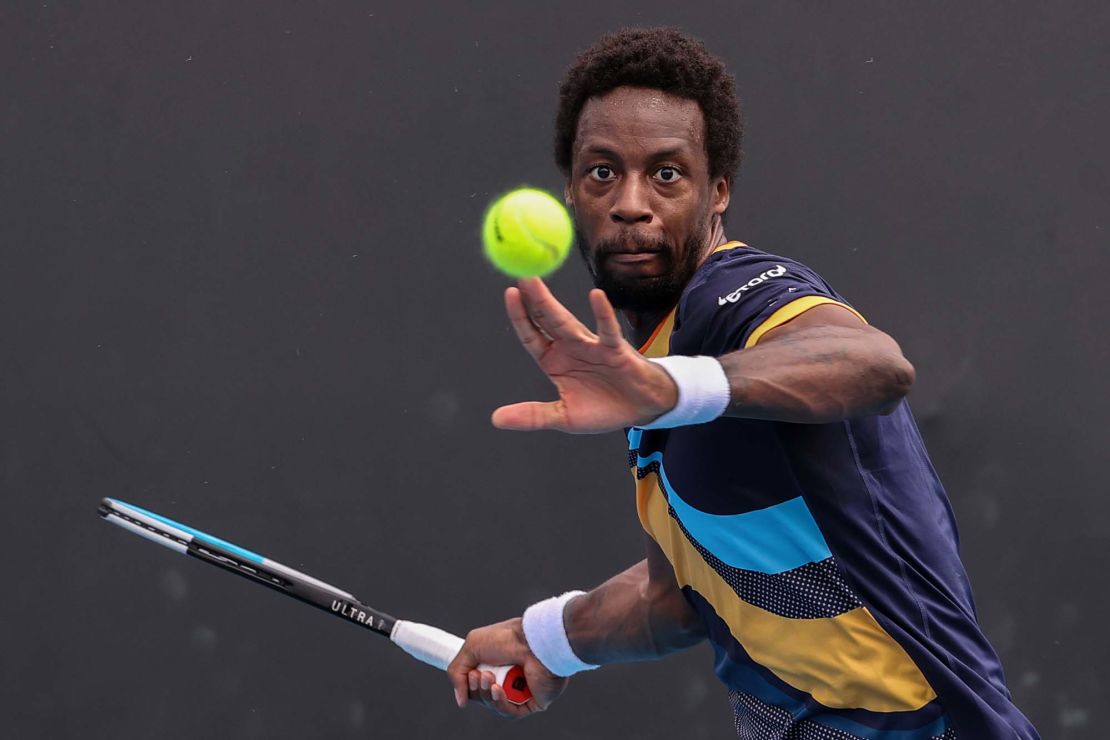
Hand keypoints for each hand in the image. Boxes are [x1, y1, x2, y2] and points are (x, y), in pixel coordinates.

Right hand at [447, 618, 568, 718]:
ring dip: (487, 695)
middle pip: (483, 697)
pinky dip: (500, 703)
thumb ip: (457, 672)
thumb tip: (461, 700)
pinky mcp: (532, 702)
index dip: (469, 684)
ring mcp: (520, 691)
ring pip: (495, 706)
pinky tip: (498, 689)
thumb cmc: (507, 638)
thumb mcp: (471, 647)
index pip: (476, 685)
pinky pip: (511, 713)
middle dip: (477, 689)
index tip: (470, 674)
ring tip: (490, 678)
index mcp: (496, 665)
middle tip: (479, 675)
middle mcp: (508, 679)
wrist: (533, 641)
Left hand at [493, 278, 677, 432]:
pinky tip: (596, 296)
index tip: (509, 293)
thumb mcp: (564, 417)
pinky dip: (603, 314)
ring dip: (549, 302)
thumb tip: (496, 419)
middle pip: (545, 320)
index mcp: (554, 361)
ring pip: (566, 321)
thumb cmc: (605, 408)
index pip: (531, 335)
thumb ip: (532, 416)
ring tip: (534, 282)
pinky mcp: (616, 350)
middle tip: (520, 272)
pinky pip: (608, 330)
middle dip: (531, 298)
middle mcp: (570, 348)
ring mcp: (592, 346)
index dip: (519, 316)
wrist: (643, 410)